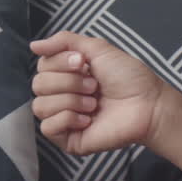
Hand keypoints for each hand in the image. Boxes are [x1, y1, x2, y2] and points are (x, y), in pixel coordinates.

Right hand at [29, 31, 176, 155]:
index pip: (42, 66)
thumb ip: (65, 41)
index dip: (61, 62)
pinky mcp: (69, 139)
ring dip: (70, 100)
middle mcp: (63, 96)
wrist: (147, 104)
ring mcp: (65, 119)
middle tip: (93, 85)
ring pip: (40, 106)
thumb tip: (34, 45)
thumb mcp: (98, 48)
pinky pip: (47, 128)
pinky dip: (67, 118)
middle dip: (68, 82)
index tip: (84, 63)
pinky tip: (87, 119)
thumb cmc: (129, 77)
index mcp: (68, 75)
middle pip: (38, 85)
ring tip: (94, 102)